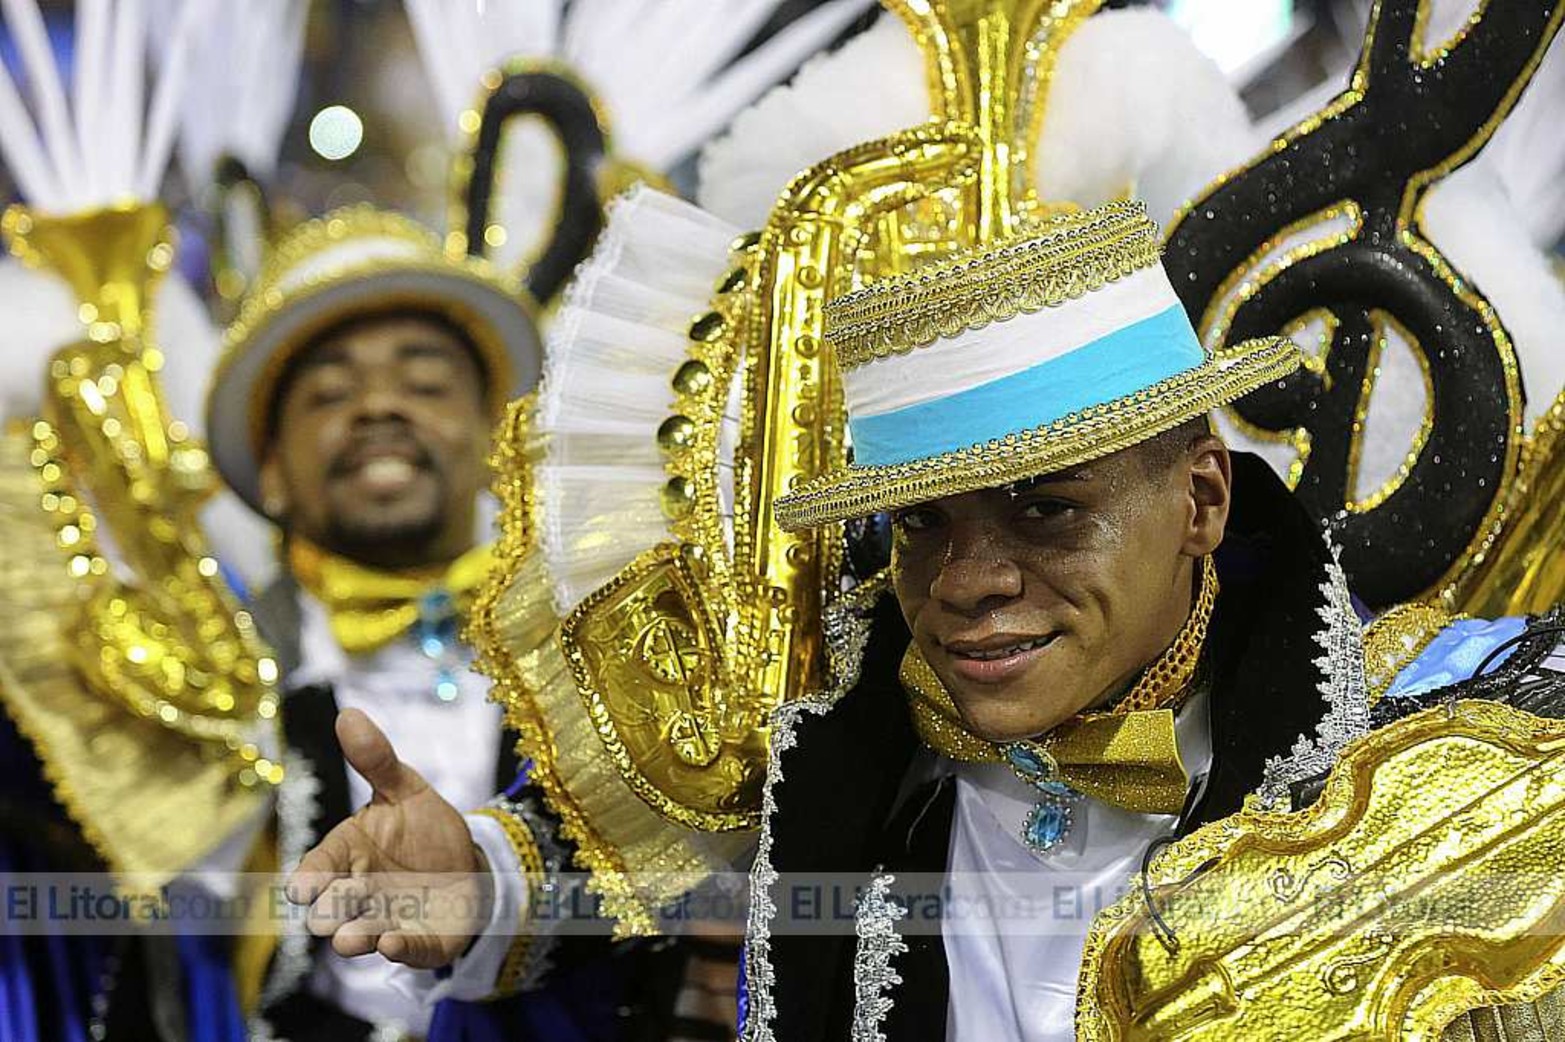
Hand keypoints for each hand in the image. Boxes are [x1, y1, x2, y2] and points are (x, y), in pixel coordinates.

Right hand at [284, 708, 488, 967]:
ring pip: (364, 935)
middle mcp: (362, 893)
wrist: (469, 862)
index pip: (321, 867)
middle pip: (336, 907)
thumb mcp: (405, 789)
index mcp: (349, 855)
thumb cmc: (422, 827)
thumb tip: (348, 714)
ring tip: (352, 938)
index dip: (310, 878)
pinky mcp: (423, 943)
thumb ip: (377, 760)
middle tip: (326, 916)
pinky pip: (410, 950)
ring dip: (356, 938)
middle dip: (330, 913)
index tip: (301, 888)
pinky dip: (401, 949)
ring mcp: (389, 921)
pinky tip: (394, 943)